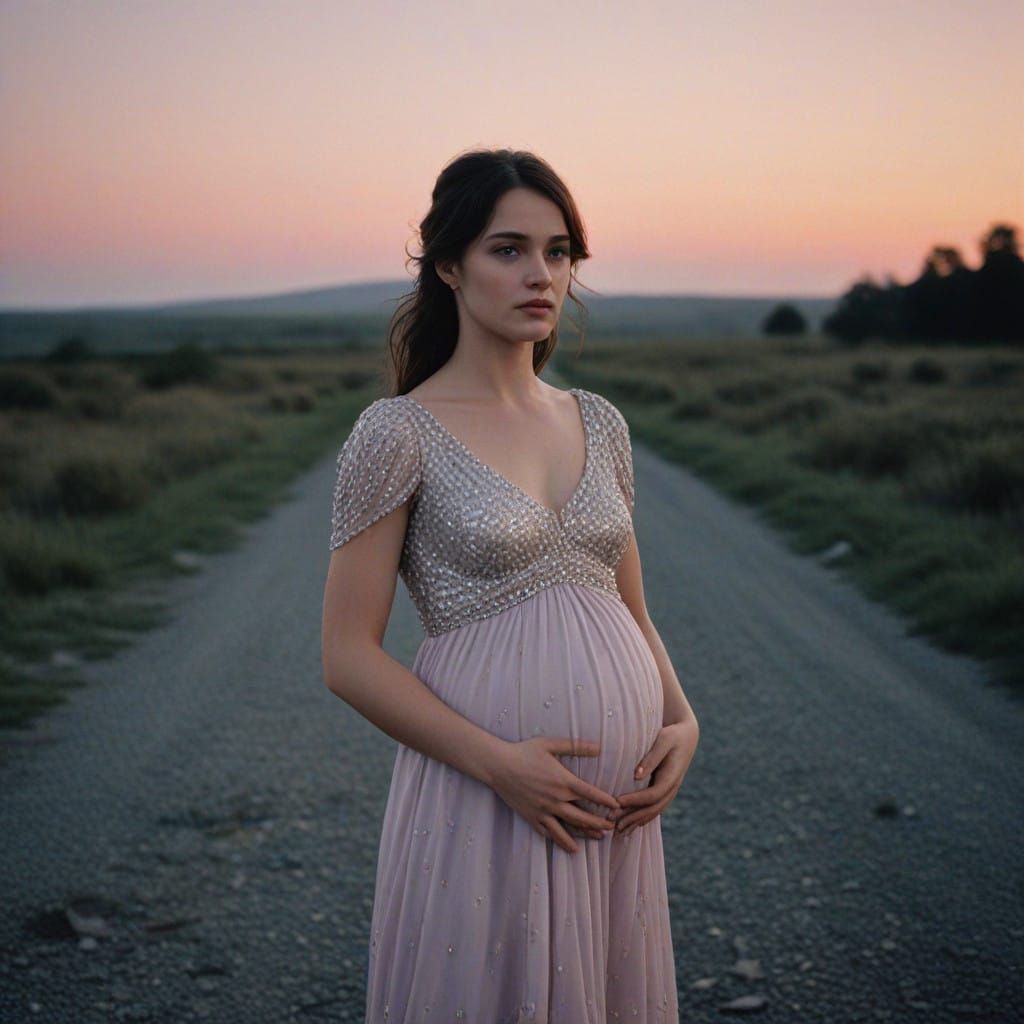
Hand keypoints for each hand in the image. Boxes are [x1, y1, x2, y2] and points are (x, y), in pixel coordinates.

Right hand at [489, 737, 622, 853]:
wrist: (498, 766)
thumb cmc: (524, 752)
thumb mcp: (550, 744)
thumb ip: (576, 746)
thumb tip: (598, 747)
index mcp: (562, 781)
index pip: (590, 794)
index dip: (606, 801)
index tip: (617, 806)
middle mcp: (555, 799)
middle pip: (583, 815)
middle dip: (600, 822)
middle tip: (612, 826)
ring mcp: (543, 811)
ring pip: (569, 828)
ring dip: (585, 834)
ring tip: (598, 838)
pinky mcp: (532, 817)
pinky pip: (549, 833)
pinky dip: (561, 840)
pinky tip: (571, 846)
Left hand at [609, 720, 698, 836]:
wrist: (687, 735)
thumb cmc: (673, 734)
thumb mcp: (663, 740)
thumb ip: (651, 757)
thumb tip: (637, 775)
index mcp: (672, 776)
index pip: (653, 794)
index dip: (634, 800)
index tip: (616, 802)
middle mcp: (672, 788)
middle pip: (652, 808)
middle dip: (632, 816)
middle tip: (611, 821)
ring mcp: (670, 791)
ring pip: (653, 812)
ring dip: (636, 822)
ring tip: (618, 831)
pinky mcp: (665, 790)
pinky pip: (654, 808)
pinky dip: (642, 818)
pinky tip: (630, 825)